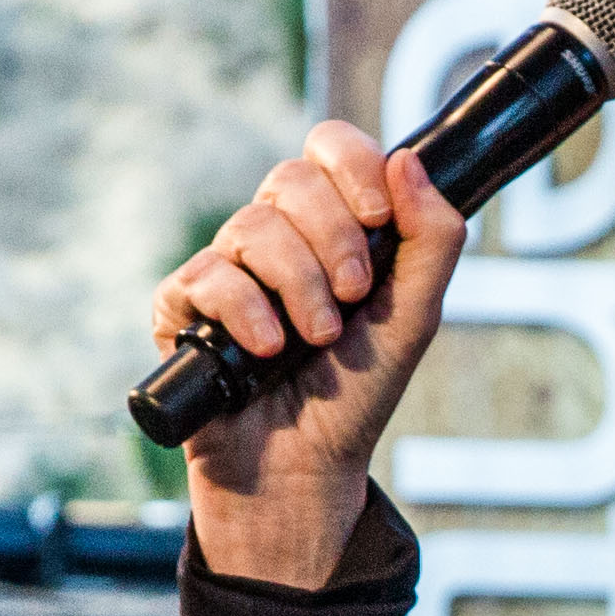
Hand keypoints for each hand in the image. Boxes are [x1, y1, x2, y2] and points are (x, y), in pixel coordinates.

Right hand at [151, 126, 467, 581]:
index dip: (353, 167)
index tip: (380, 217)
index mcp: (330, 225)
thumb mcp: (415, 316)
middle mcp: (275, 236)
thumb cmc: (357, 393)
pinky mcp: (183, 307)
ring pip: (253, 227)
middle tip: (354, 297)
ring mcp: (227, 268)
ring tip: (315, 340)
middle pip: (290, 179)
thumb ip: (431, 239)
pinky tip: (266, 351)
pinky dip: (247, 313)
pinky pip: (208, 276)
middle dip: (335, 241)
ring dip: (300, 287)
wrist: (306, 468)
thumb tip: (408, 159)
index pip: (329, 147)